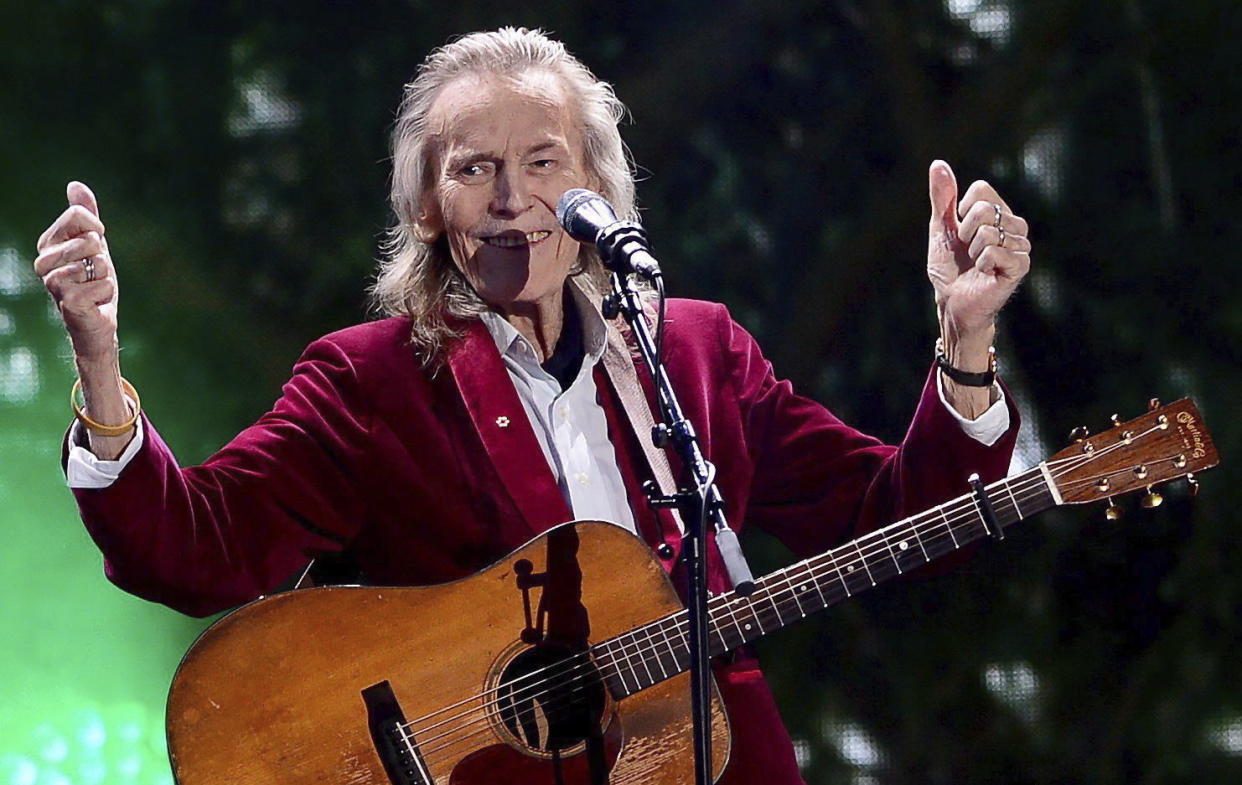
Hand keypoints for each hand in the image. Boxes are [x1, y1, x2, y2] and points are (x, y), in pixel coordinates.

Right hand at [35, 182, 133, 455]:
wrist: (96, 322)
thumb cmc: (93, 282)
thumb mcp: (93, 244)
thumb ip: (85, 214)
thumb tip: (75, 184)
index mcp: (47, 245)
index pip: (78, 215)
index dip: (96, 228)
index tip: (95, 247)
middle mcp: (43, 263)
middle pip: (89, 239)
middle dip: (102, 256)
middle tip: (94, 274)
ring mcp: (53, 284)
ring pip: (99, 261)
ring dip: (105, 276)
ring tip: (94, 287)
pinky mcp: (69, 302)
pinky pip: (106, 283)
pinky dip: (108, 292)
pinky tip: (96, 303)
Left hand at [926, 160, 1030, 352]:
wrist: (952, 300)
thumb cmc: (949, 266)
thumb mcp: (941, 227)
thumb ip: (942, 197)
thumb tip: (938, 164)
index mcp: (999, 212)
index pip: (982, 190)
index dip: (962, 210)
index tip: (960, 230)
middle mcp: (1014, 225)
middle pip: (986, 209)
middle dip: (966, 230)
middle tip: (967, 250)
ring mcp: (1020, 245)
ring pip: (990, 231)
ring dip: (973, 250)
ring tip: (976, 262)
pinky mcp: (1020, 266)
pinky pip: (996, 252)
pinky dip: (982, 263)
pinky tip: (986, 272)